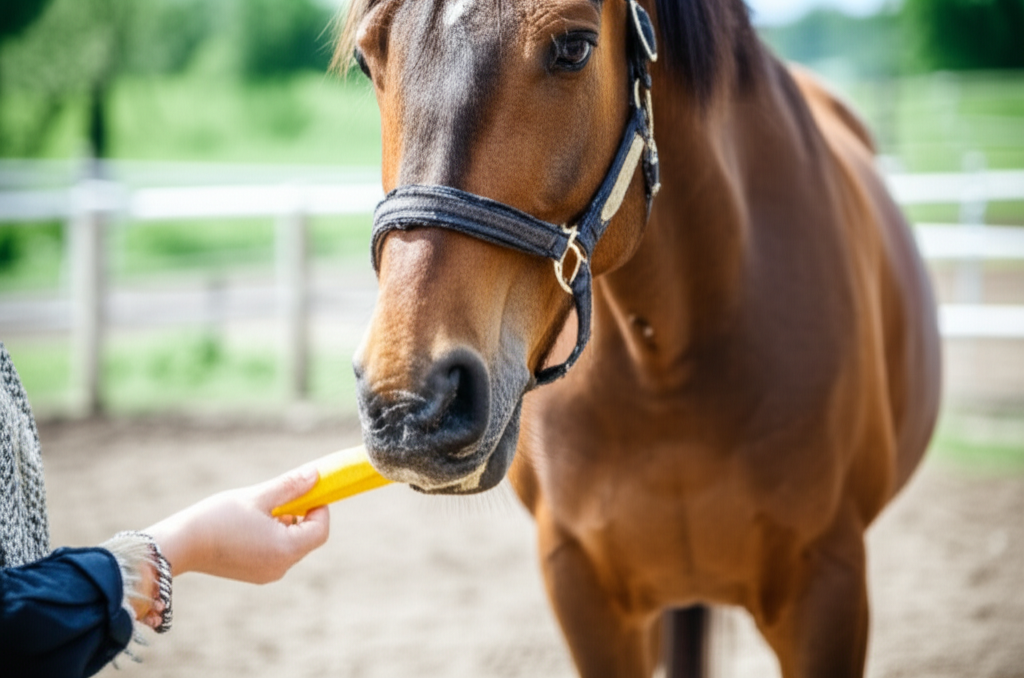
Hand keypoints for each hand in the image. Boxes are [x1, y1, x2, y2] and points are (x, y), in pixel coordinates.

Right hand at [144, 466, 329, 583]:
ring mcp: (267, 574)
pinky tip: (252, 523)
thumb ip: (290, 486)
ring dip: (286, 524)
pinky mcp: (254, 574)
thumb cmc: (218, 518)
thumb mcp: (257, 497)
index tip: (307, 490)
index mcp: (286, 549)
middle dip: (302, 514)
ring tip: (261, 509)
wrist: (180, 545)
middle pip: (308, 538)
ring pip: (292, 545)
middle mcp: (280, 567)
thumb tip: (316, 475)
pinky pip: (277, 553)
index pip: (320, 530)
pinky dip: (274, 536)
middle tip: (282, 495)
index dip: (320, 507)